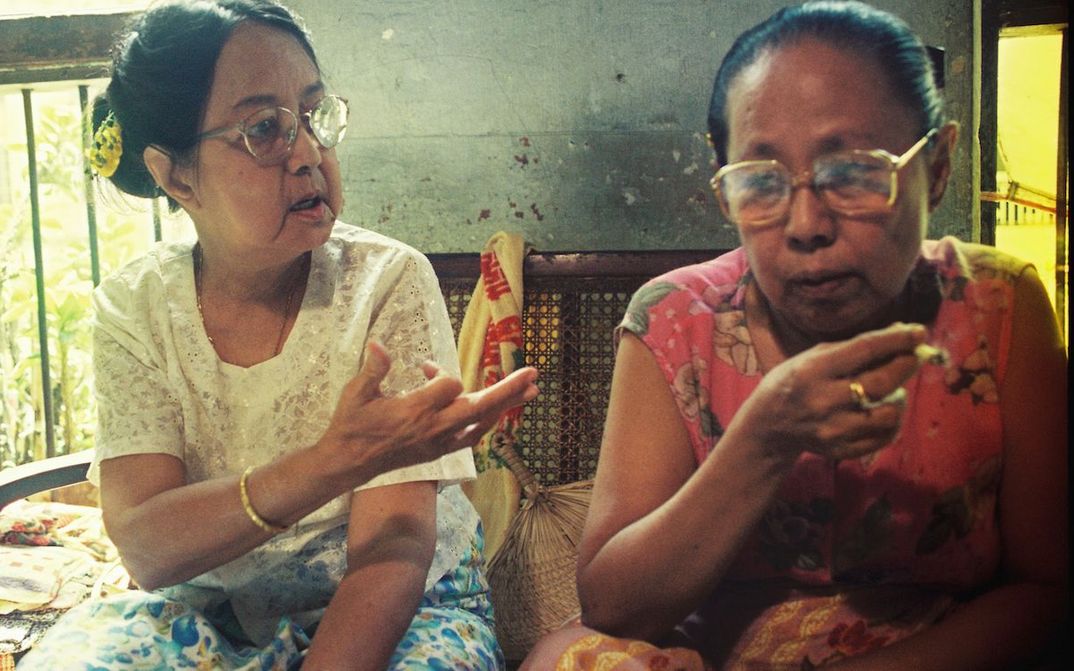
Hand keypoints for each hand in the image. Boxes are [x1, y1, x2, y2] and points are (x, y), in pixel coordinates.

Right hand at [321, 341, 538, 483]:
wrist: (349, 462)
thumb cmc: (351, 424)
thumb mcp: (356, 393)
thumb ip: (373, 369)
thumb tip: (378, 344)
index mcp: (415, 410)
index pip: (449, 384)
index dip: (441, 372)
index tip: (425, 367)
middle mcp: (433, 428)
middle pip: (480, 406)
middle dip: (508, 390)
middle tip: (533, 373)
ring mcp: (439, 442)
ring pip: (481, 422)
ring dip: (506, 405)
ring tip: (531, 390)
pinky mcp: (439, 451)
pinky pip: (472, 438)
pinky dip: (487, 423)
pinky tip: (500, 413)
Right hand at [736, 322, 927, 460]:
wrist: (768, 426)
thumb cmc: (792, 381)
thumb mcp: (812, 357)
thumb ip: (853, 348)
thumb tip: (899, 334)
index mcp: (813, 371)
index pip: (864, 350)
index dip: (896, 340)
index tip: (919, 332)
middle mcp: (823, 401)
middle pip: (882, 382)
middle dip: (906, 365)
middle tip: (915, 356)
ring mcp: (834, 430)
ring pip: (888, 413)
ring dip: (900, 397)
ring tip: (893, 389)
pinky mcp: (841, 450)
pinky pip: (883, 437)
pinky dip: (892, 422)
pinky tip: (884, 410)